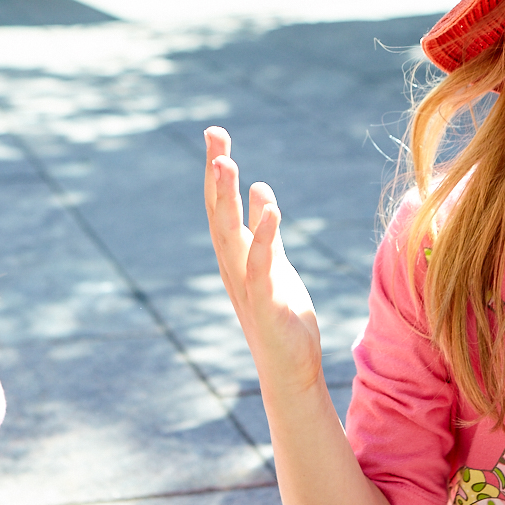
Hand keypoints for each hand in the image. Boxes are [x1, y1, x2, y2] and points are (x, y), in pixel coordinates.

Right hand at [203, 127, 323, 396]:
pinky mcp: (265, 303)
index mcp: (235, 254)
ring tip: (226, 163)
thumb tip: (260, 188)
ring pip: (229, 235)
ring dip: (226, 199)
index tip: (216, 134)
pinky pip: (261, 266)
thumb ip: (265, 228)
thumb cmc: (281, 315)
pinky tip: (272, 210)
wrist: (290, 370)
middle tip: (214, 135)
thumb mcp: (275, 262)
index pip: (221, 205)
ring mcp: (245, 284)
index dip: (217, 170)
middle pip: (219, 211)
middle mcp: (232, 265)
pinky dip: (263, 238)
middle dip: (217, 174)